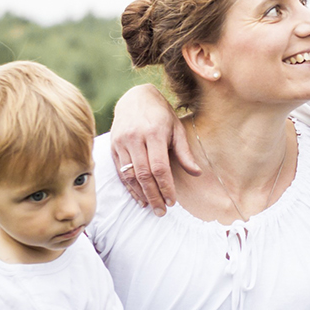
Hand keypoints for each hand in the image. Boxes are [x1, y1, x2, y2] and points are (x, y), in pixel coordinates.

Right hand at [109, 85, 193, 215]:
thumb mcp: (177, 127)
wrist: (134, 97)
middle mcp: (135, 139)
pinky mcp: (112, 147)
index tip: (172, 201)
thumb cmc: (161, 114)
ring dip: (140, 193)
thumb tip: (197, 173)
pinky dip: (129, 187)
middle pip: (143, 174)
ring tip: (151, 206)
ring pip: (129, 175)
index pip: (159, 167)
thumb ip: (184, 151)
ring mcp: (121, 143)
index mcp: (153, 133)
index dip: (166, 186)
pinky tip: (138, 197)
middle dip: (154, 195)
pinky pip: (120, 171)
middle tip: (162, 211)